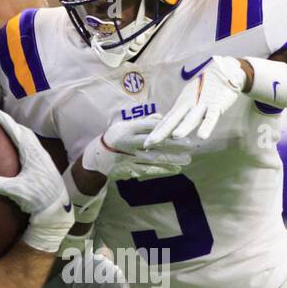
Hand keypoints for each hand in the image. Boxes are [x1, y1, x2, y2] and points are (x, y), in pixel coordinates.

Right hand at [0, 110, 71, 253]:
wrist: (59, 207)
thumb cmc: (39, 198)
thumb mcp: (16, 191)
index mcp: (31, 153)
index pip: (16, 131)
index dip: (5, 121)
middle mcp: (39, 152)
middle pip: (24, 132)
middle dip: (12, 125)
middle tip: (0, 121)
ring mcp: (44, 159)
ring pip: (31, 140)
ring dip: (20, 134)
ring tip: (9, 134)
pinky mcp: (46, 167)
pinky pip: (34, 148)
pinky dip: (25, 144)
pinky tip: (21, 154)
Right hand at [82, 117, 196, 181]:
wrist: (97, 158)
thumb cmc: (114, 137)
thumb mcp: (125, 125)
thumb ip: (144, 122)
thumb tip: (161, 117)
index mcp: (127, 129)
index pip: (148, 126)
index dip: (164, 127)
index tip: (179, 127)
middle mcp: (129, 143)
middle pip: (154, 143)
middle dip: (173, 144)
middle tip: (190, 145)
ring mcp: (130, 158)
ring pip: (154, 158)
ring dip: (171, 159)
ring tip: (187, 159)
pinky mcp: (130, 169)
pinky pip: (149, 170)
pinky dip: (163, 170)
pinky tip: (176, 170)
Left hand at [145, 56, 246, 145]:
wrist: (224, 70)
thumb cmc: (204, 88)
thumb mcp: (189, 99)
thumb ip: (180, 113)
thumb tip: (167, 125)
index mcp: (181, 105)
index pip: (166, 120)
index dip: (156, 132)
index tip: (145, 144)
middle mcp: (188, 104)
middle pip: (173, 120)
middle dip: (161, 132)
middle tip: (150, 143)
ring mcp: (202, 104)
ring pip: (191, 118)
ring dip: (184, 126)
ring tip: (175, 136)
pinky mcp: (216, 105)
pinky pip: (211, 117)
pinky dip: (207, 126)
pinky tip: (202, 136)